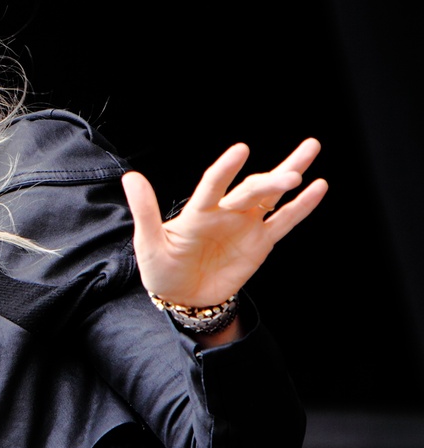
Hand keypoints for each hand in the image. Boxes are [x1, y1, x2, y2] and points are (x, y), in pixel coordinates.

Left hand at [122, 139, 328, 307]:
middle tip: (292, 173)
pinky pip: (283, 222)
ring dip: (288, 175)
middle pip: (251, 189)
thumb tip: (130, 177)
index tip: (241, 150)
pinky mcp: (260, 243)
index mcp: (199, 210)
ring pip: (272, 195)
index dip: (227, 169)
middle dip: (271, 180)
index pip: (214, 184)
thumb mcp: (148, 243)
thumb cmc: (161, 268)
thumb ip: (145, 211)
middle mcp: (225, 211)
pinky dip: (301, 206)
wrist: (182, 297)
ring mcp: (245, 225)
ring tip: (310, 149)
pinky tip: (318, 188)